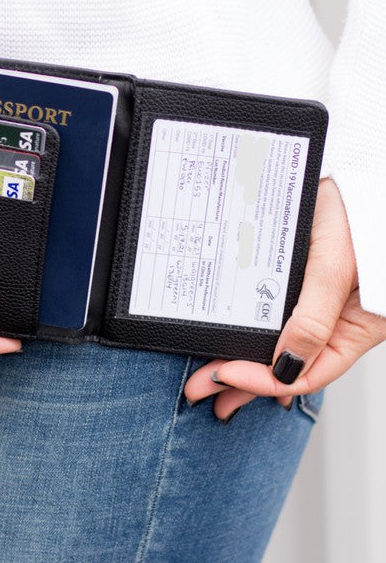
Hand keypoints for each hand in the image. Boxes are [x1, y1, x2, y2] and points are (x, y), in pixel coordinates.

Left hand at [183, 177, 385, 420]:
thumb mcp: (335, 267)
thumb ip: (313, 318)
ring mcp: (324, 306)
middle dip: (245, 382)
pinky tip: (239, 348)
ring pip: (283, 348)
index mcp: (360, 327)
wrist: (358, 171)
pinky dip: (258, 336)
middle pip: (290, 367)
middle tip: (202, 390)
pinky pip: (280, 321)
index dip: (262, 379)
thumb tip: (286, 366)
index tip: (222, 374)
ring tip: (210, 379)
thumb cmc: (361, 212)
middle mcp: (341, 323)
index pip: (307, 372)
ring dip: (247, 365)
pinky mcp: (308, 286)